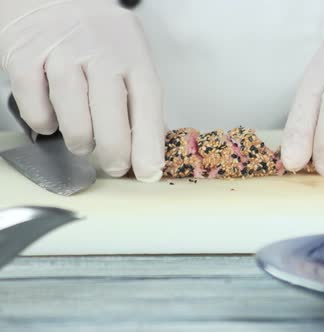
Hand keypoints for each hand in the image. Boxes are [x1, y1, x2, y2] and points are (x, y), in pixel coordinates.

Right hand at [0, 0, 164, 181]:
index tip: (150, 171)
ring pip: (72, 111)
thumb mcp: (128, 53)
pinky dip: (43, 122)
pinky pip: (34, 103)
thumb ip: (138, 95)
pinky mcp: (24, 55)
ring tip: (83, 144)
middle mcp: (99, 50)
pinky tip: (52, 121)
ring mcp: (60, 52)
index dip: (150, 143)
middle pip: (111, 112)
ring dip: (80, 139)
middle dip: (115, 150)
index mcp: (131, 53)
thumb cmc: (94, 34)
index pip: (147, 102)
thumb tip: (151, 145)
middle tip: (116, 166)